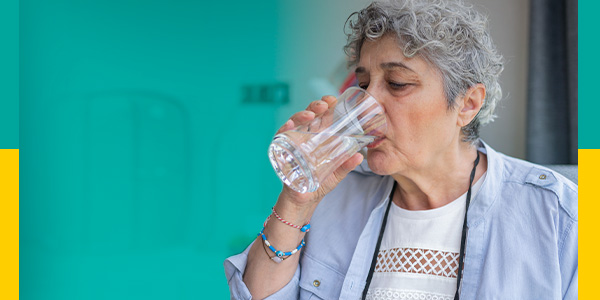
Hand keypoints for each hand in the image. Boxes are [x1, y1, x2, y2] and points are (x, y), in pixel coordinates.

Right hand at [275, 95, 363, 211]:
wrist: (304, 201)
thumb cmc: (320, 183)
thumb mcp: (336, 173)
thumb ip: (346, 165)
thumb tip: (360, 156)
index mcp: (318, 137)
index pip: (321, 115)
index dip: (326, 105)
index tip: (333, 99)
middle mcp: (304, 136)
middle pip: (307, 115)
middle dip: (314, 107)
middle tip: (324, 105)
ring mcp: (292, 143)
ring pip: (293, 122)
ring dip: (301, 115)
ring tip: (310, 115)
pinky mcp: (282, 152)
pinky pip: (280, 137)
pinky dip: (284, 130)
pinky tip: (289, 125)